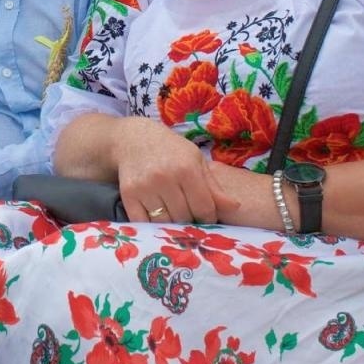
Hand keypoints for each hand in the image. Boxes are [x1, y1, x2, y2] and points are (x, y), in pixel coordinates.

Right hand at [113, 118, 232, 224]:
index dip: (208, 218)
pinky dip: (151, 224)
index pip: (204, 208)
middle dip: (190, 220)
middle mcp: (165, 178)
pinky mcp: (128, 195)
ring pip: (165, 222)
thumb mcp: (195, 160)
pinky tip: (157, 216)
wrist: (133, 140)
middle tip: (189, 215)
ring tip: (174, 213)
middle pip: (185, 217)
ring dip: (172, 223)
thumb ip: (214, 186)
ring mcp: (145, 187)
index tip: (206, 217)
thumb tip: (235, 207)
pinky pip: (143, 222)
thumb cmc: (170, 150)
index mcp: (187, 169)